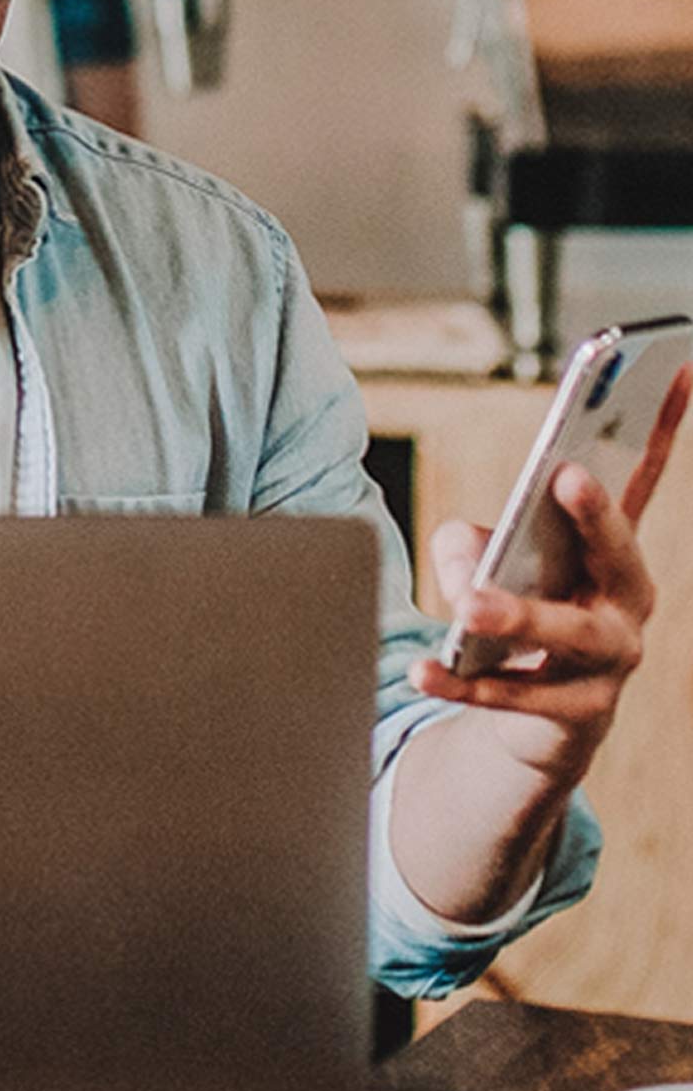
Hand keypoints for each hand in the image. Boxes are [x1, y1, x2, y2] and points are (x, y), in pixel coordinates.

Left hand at [410, 364, 691, 789]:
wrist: (543, 724)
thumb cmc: (522, 614)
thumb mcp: (492, 563)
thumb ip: (470, 544)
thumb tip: (469, 565)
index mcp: (614, 548)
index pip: (643, 474)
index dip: (662, 421)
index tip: (673, 366)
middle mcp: (627, 599)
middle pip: (617, 552)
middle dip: (596, 513)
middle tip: (566, 475)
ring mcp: (610, 662)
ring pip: (565, 633)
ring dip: (518, 615)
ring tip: (469, 604)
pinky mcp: (575, 713)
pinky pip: (514, 694)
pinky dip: (464, 680)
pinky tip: (422, 669)